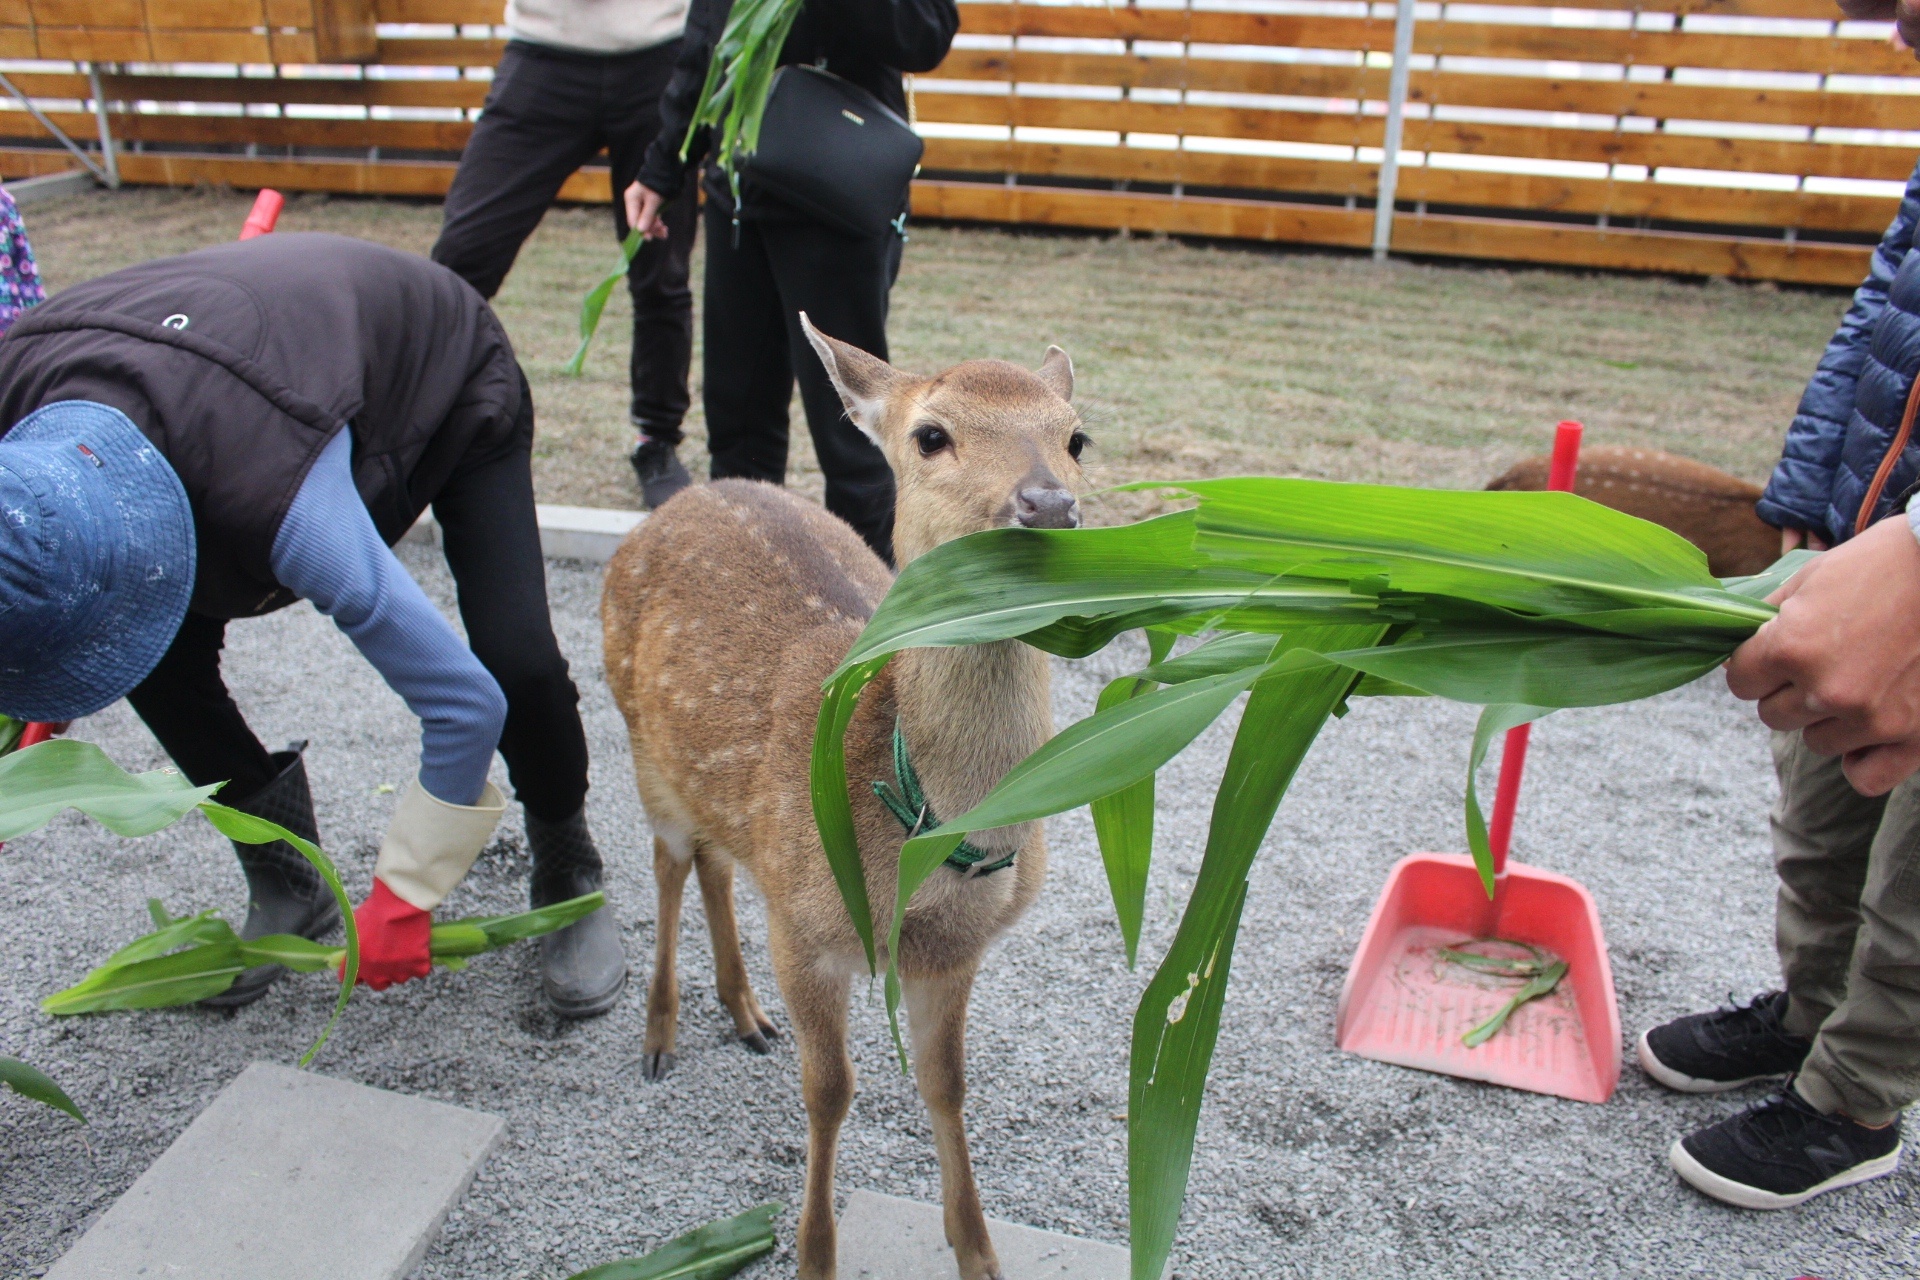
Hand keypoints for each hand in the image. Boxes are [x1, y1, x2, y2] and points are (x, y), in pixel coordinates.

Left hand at [346, 878, 431, 988]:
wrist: (400, 904)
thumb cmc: (376, 910)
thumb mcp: (356, 927)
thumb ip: (356, 945)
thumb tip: (360, 947)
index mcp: (357, 964)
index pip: (350, 979)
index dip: (357, 972)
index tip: (362, 966)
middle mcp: (376, 973)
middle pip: (378, 984)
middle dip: (381, 974)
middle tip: (387, 959)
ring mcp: (398, 971)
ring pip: (400, 978)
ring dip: (401, 968)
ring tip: (405, 951)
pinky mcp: (418, 965)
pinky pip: (420, 971)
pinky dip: (420, 963)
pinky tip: (419, 951)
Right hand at [624, 181, 669, 240]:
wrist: (665, 170)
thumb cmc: (658, 184)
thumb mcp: (653, 200)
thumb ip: (647, 216)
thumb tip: (641, 231)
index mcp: (631, 200)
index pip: (632, 220)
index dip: (640, 230)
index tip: (650, 238)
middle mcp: (634, 202)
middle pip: (639, 222)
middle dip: (651, 228)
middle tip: (662, 232)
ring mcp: (641, 203)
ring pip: (646, 220)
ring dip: (655, 227)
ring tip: (665, 231)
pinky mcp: (649, 204)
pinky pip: (651, 217)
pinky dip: (657, 223)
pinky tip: (664, 228)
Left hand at [1727, 515, 1919, 793]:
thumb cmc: (1881, 565)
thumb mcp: (1810, 579)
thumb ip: (1767, 621)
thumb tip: (1733, 655)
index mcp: (1793, 649)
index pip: (1740, 681)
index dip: (1754, 665)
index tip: (1775, 652)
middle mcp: (1827, 691)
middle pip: (1773, 714)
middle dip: (1789, 690)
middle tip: (1824, 662)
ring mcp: (1871, 719)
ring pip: (1816, 742)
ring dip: (1828, 718)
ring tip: (1860, 680)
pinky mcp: (1913, 737)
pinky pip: (1865, 777)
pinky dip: (1863, 759)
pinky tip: (1871, 731)